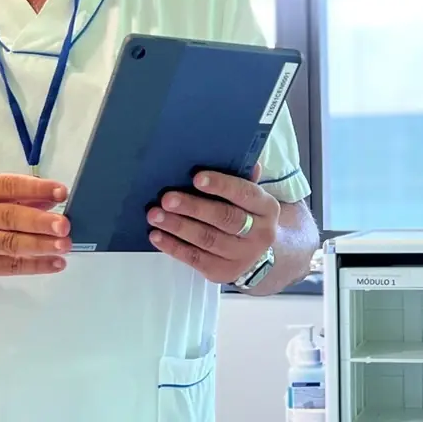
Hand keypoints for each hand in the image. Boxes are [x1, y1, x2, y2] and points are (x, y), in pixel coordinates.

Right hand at [0, 174, 71, 279]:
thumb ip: (12, 196)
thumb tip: (50, 201)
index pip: (8, 186)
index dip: (36, 189)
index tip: (61, 192)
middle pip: (9, 217)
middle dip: (39, 222)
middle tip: (64, 225)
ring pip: (10, 244)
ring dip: (40, 245)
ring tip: (64, 245)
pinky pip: (10, 266)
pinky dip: (35, 266)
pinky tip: (55, 263)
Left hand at [147, 164, 278, 284]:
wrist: (256, 252)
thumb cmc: (245, 213)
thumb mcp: (249, 195)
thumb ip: (239, 175)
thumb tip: (230, 151)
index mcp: (267, 208)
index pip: (245, 193)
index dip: (221, 185)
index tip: (196, 178)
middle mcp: (260, 234)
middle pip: (225, 218)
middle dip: (193, 207)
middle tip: (167, 198)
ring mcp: (242, 256)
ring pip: (208, 240)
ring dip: (178, 226)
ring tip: (155, 216)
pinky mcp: (224, 273)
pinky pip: (196, 259)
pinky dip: (174, 247)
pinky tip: (157, 236)